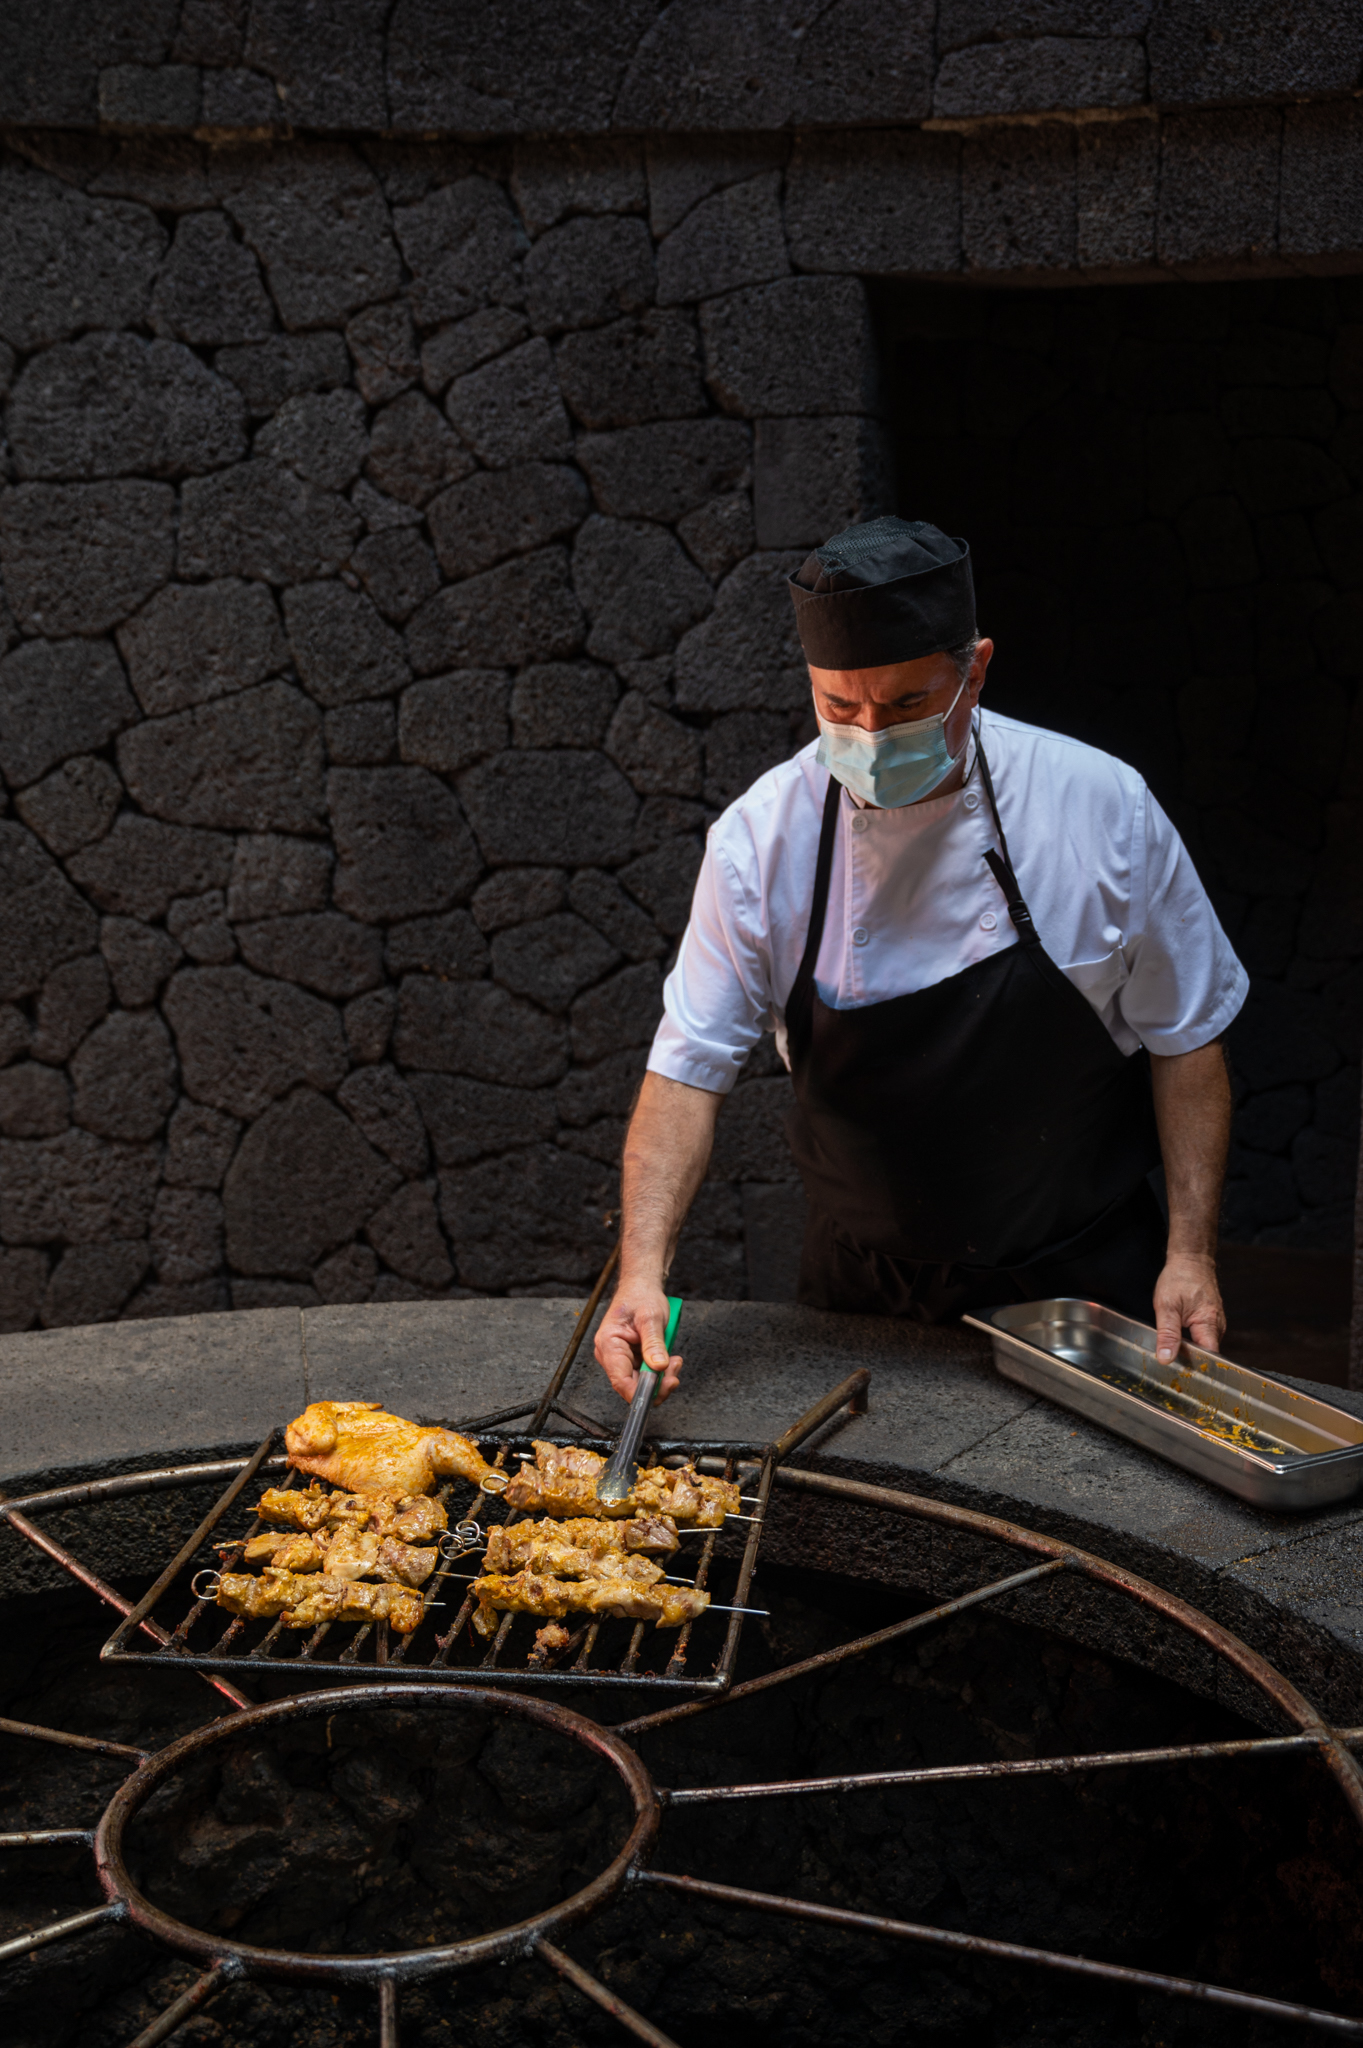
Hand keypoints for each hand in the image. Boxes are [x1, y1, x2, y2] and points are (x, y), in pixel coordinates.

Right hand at [594, 1278, 683, 1402]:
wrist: (642, 1287)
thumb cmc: (641, 1296)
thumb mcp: (651, 1317)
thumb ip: (654, 1343)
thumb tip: (658, 1367)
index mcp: (609, 1344)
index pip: (620, 1380)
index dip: (639, 1392)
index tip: (659, 1392)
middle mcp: (612, 1355)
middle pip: (632, 1386)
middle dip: (656, 1384)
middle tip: (674, 1373)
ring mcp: (622, 1359)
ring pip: (641, 1383)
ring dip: (661, 1378)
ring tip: (675, 1362)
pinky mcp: (633, 1360)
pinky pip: (647, 1375)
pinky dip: (661, 1372)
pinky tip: (671, 1360)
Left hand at [1153, 1252, 1224, 1362]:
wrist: (1190, 1260)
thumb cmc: (1179, 1278)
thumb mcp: (1166, 1307)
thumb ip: (1167, 1335)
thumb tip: (1166, 1358)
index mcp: (1209, 1323)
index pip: (1209, 1357)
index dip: (1195, 1366)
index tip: (1179, 1371)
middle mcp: (1218, 1326)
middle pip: (1207, 1354)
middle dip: (1189, 1359)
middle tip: (1169, 1360)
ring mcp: (1216, 1323)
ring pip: (1204, 1347)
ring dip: (1189, 1350)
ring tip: (1172, 1348)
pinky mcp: (1211, 1321)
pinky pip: (1202, 1338)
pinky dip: (1191, 1341)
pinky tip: (1178, 1338)